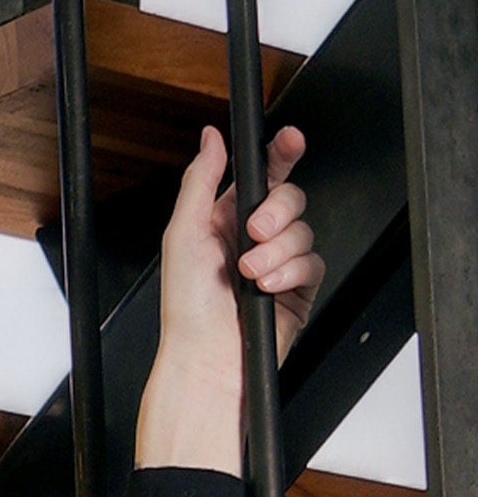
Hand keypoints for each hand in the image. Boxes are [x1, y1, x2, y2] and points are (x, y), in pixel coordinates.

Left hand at [137, 123, 325, 471]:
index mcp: (223, 219)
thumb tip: (211, 139)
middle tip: (255, 230)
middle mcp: (252, 238)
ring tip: (251, 274)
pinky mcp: (297, 288)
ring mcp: (277, 263)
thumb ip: (201, 181)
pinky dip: (290, 272)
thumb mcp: (183, 233)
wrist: (207, 357)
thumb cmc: (186, 306)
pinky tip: (267, 288)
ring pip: (303, 230)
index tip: (290, 140)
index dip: (280, 153)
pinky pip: (313, 262)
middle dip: (277, 210)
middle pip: (289, 197)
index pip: (261, 175)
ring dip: (277, 250)